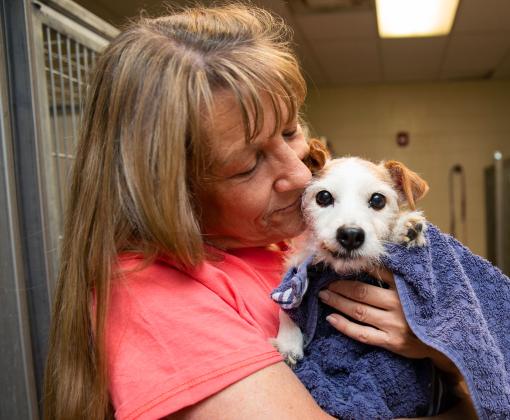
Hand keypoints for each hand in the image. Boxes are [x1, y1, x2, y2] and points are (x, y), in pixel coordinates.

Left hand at [318, 267, 460, 379]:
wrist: (447, 340)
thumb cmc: (428, 308)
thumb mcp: (418, 287)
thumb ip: (398, 274)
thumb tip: (372, 258)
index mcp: (406, 288)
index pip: (378, 272)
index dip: (357, 267)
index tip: (341, 264)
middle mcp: (399, 306)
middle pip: (362, 292)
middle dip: (339, 286)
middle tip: (324, 282)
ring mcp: (394, 325)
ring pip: (358, 311)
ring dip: (337, 302)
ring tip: (323, 295)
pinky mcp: (391, 342)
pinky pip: (362, 334)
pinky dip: (344, 326)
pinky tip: (331, 318)